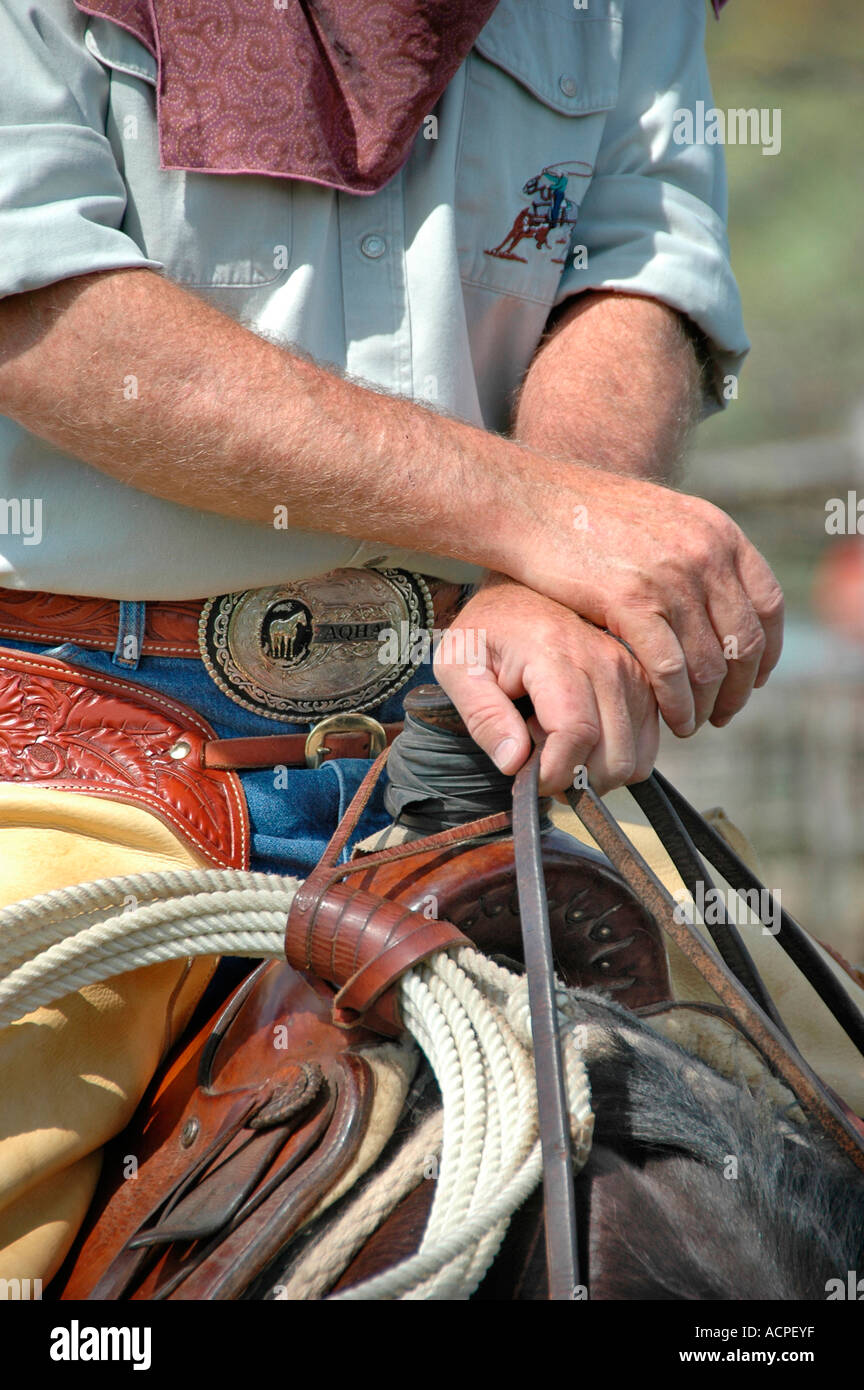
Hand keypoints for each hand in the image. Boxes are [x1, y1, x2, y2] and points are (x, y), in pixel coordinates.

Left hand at [432, 577, 658, 794]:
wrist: (520, 594)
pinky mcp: (645, 683)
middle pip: (613, 757)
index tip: (527, 779)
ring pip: (633, 760)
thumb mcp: (458, 667)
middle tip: (538, 752)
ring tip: (557, 739)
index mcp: (555, 653)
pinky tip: (582, 734)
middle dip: (574, 777)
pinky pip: (646, 748)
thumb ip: (483, 716)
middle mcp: (605, 660)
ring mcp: (632, 672)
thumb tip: (515, 762)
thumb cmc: (485, 632)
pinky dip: (615, 757)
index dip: (553, 773)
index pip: (576, 733)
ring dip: (594, 770)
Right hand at [504, 460, 783, 736]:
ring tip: (692, 724)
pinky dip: (676, 703)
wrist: (532, 500)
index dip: (766, 651)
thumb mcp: (659, 522)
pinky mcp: (631, 600)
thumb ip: (691, 555)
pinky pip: (670, 669)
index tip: (754, 678)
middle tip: (723, 714)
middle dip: (739, 688)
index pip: (767, 604)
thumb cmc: (585, 517)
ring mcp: (671, 577)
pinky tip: (670, 719)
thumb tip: (713, 602)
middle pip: (745, 640)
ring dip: (705, 704)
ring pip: (710, 663)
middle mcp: (705, 553)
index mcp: (718, 532)